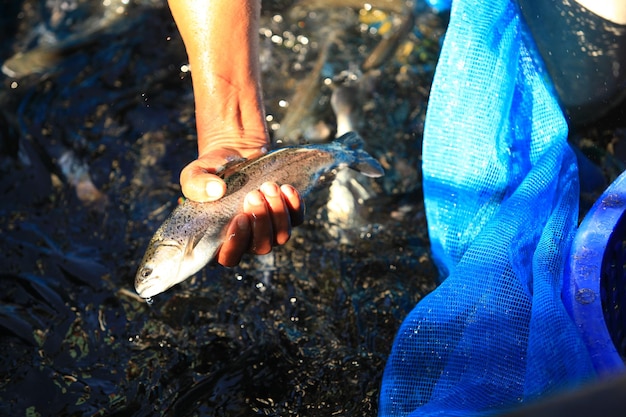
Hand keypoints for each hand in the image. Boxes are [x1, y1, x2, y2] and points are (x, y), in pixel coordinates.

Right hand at [180, 148, 304, 266]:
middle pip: (261, 247)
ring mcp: (269, 229)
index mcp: (221, 238)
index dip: (236, 244)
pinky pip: (297, 219)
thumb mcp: (195, 174)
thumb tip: (216, 190)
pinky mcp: (287, 215)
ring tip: (268, 187)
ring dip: (277, 212)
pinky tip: (285, 188)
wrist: (235, 154)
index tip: (240, 218)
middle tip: (253, 194)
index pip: (230, 257)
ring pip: (282, 235)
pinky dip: (294, 205)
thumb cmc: (212, 171)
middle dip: (260, 222)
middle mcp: (248, 238)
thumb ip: (196, 184)